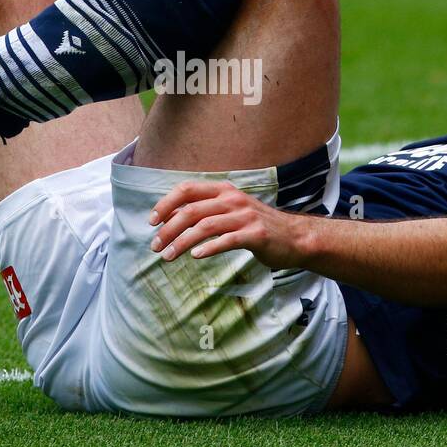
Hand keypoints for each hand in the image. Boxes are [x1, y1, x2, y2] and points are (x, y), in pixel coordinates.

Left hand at [148, 180, 306, 267]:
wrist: (294, 237)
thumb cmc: (256, 226)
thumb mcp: (231, 210)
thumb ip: (206, 210)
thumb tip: (171, 219)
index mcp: (224, 190)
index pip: (187, 189)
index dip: (166, 204)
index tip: (151, 222)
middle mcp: (233, 199)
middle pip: (191, 210)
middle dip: (168, 229)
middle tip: (155, 246)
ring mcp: (245, 216)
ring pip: (205, 226)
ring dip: (182, 242)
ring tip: (168, 256)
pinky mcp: (256, 234)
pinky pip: (227, 240)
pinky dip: (209, 248)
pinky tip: (196, 256)